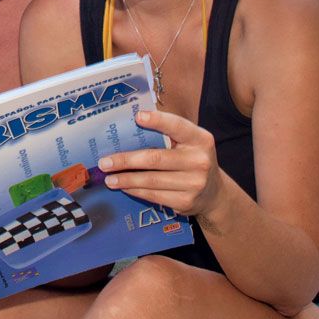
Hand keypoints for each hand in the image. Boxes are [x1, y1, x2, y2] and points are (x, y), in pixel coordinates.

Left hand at [98, 109, 223, 216]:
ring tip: (108, 178)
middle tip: (104, 162)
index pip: (177, 126)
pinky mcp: (186, 202)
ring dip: (126, 180)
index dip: (158, 121)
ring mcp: (194, 184)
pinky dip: (136, 190)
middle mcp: (199, 161)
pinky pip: (154, 195)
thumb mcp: (189, 143)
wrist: (214, 193)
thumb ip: (168, 134)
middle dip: (125, 161)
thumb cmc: (192, 160)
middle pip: (155, 159)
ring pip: (151, 180)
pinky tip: (124, 187)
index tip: (137, 117)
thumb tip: (130, 127)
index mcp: (200, 139)